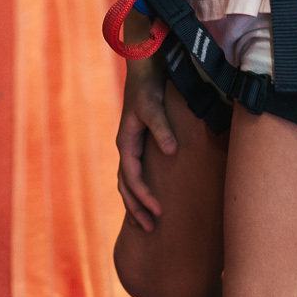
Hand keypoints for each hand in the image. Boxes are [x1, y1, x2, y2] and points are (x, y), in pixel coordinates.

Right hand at [117, 54, 176, 230]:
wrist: (144, 66)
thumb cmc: (147, 86)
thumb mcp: (153, 106)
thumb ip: (161, 128)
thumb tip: (170, 152)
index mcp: (126, 142)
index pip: (132, 178)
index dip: (143, 196)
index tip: (158, 211)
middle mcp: (127, 147)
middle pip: (126, 186)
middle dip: (137, 209)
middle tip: (152, 229)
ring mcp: (132, 146)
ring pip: (128, 182)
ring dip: (137, 203)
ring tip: (148, 223)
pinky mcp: (140, 143)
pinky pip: (136, 173)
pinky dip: (141, 189)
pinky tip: (151, 198)